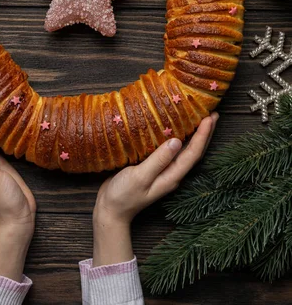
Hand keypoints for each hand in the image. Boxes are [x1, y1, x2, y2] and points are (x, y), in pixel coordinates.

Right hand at [92, 112, 217, 265]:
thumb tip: (177, 141)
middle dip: (205, 133)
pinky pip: (171, 150)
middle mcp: (172, 173)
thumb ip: (158, 160)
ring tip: (200, 118)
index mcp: (172, 176)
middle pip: (194, 151)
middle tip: (213, 113)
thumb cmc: (123, 195)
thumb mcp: (140, 176)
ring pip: (184, 150)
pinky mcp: (154, 167)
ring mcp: (163, 171)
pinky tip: (175, 129)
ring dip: (195, 134)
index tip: (210, 117)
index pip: (193, 153)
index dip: (203, 135)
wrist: (110, 210)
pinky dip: (178, 137)